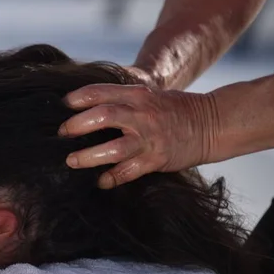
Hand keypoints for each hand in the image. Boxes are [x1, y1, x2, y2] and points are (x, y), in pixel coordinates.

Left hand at [59, 83, 216, 188]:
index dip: (79, 97)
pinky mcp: (156, 159)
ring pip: (113, 149)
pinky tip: (101, 181)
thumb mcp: (149, 95)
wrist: (211, 123)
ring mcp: (149, 139)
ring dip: (88, 156)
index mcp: (138, 95)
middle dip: (78, 125)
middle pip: (104, 116)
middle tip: (62, 133)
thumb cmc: (174, 110)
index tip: (64, 104)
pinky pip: (128, 171)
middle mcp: (142, 115)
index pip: (102, 92)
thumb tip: (90, 108)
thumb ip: (123, 100)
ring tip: (72, 161)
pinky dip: (112, 178)